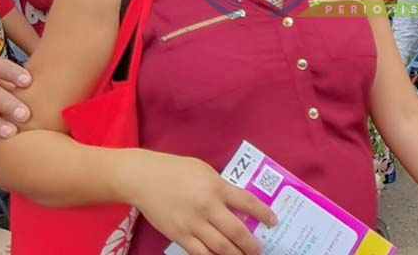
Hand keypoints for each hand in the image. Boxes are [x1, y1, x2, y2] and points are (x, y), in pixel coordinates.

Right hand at [126, 151, 276, 254]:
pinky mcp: (178, 236)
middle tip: (260, 250)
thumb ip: (222, 188)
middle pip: (236, 231)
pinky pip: (200, 253)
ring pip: (220, 247)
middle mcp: (207, 207)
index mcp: (216, 187)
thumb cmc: (176, 170)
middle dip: (251, 244)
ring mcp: (192, 224)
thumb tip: (238, 206)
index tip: (273, 222)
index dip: (263, 214)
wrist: (144, 179)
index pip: (247, 202)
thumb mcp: (205, 171)